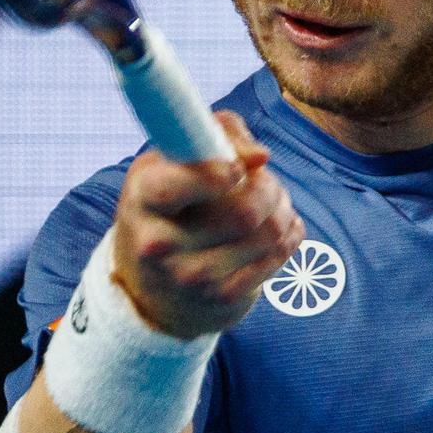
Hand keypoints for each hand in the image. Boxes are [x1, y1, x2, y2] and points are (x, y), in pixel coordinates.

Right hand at [111, 110, 304, 339]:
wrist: (155, 281)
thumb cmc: (174, 200)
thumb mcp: (175, 159)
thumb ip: (216, 134)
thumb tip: (259, 157)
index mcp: (143, 198)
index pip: (174, 187)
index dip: (215, 174)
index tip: (237, 170)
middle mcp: (158, 244)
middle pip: (242, 211)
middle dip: (268, 187)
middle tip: (265, 181)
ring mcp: (189, 277)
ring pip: (267, 232)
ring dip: (283, 209)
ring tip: (274, 203)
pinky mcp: (220, 298)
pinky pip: (277, 257)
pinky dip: (289, 235)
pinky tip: (281, 228)